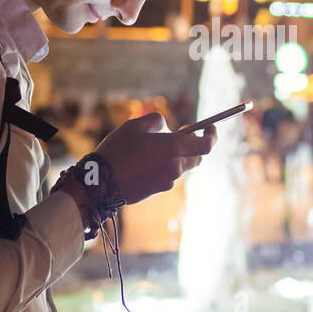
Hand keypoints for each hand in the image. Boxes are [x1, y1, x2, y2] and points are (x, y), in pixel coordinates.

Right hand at [92, 112, 217, 203]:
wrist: (100, 183)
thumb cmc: (118, 150)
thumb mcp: (135, 125)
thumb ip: (156, 121)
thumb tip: (165, 127)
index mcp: (173, 148)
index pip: (206, 145)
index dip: (211, 135)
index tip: (208, 127)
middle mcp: (175, 167)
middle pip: (197, 158)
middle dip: (194, 146)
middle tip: (181, 134)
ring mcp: (167, 181)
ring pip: (181, 167)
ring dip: (176, 156)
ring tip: (154, 146)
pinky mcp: (157, 190)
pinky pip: (168, 176)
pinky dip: (164, 166)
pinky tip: (145, 161)